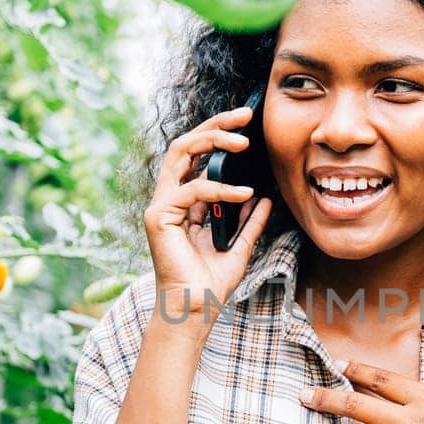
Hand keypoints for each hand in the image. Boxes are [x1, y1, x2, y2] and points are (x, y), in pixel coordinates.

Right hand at [142, 103, 272, 319]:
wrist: (196, 310)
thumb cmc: (212, 284)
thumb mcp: (240, 246)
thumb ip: (249, 223)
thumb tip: (265, 199)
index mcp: (186, 203)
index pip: (198, 155)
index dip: (219, 134)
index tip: (248, 122)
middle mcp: (170, 199)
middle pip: (186, 144)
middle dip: (215, 124)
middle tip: (244, 113)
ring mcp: (161, 206)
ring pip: (180, 153)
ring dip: (213, 140)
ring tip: (244, 142)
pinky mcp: (159, 217)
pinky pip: (192, 190)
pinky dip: (221, 188)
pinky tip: (245, 193)